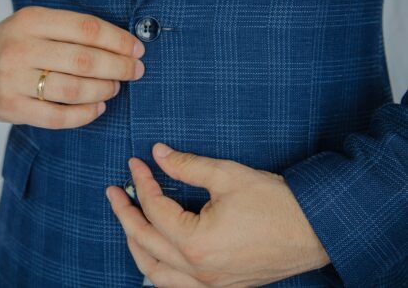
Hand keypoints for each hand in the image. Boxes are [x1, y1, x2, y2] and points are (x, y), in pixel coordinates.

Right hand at [0, 6, 144, 127]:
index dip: (118, 40)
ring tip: (115, 87)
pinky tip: (98, 107)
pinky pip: (58, 117)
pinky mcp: (11, 108)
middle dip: (119, 66)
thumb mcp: (36, 24)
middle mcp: (20, 48)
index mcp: (31, 20)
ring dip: (104, 89)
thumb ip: (72, 30)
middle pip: (84, 60)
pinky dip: (85, 114)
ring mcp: (13, 80)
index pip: (86, 28)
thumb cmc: (16, 44)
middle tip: (135, 71)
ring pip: (73, 89)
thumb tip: (123, 44)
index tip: (137, 49)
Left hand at [106, 144, 330, 286]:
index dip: (142, 182)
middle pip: (146, 242)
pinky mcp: (222, 287)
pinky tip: (155, 255)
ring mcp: (210, 284)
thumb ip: (186, 166)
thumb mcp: (227, 176)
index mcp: (197, 243)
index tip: (136, 162)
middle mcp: (198, 271)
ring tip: (127, 222)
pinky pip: (176, 287)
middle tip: (114, 192)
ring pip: (155, 274)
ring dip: (136, 246)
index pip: (155, 209)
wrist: (315, 229)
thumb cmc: (275, 202)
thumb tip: (158, 154)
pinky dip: (158, 271)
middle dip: (125, 214)